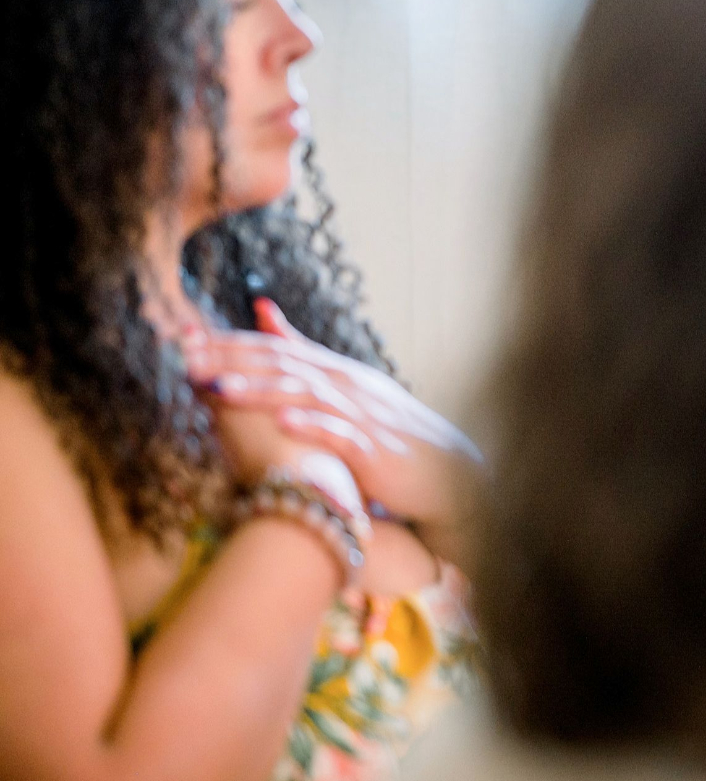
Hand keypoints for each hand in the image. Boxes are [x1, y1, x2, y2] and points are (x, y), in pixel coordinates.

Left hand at [184, 300, 481, 560]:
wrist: (447, 472)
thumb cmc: (392, 433)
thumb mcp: (346, 385)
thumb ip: (304, 349)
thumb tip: (261, 308)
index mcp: (337, 371)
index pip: (275, 349)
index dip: (229, 342)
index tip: (182, 337)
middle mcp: (348, 385)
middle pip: (283, 366)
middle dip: (232, 362)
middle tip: (184, 357)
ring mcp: (363, 416)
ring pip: (306, 396)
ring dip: (260, 392)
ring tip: (218, 390)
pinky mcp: (375, 449)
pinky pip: (340, 434)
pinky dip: (311, 426)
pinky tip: (282, 423)